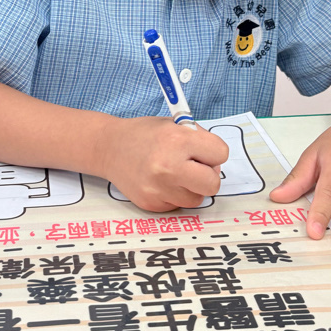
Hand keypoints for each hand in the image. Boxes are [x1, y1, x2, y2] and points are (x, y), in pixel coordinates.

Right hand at [99, 117, 229, 211]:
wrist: (109, 148)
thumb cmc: (144, 134)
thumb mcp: (173, 125)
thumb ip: (198, 139)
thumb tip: (216, 161)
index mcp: (177, 141)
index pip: (220, 153)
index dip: (214, 152)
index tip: (202, 150)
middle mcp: (168, 167)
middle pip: (213, 184)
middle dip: (208, 175)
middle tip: (195, 167)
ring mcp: (158, 189)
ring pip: (197, 199)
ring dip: (191, 188)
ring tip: (175, 173)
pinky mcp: (151, 204)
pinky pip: (178, 205)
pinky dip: (175, 195)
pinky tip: (161, 181)